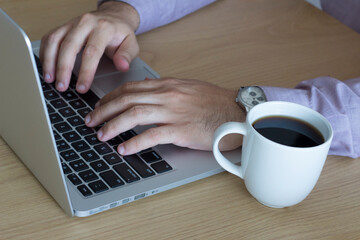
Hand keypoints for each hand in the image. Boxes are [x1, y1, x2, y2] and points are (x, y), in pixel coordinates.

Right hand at [39, 1, 139, 92]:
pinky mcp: (63, 27)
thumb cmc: (121, 33)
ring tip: (50, 80)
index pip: (92, 52)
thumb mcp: (131, 44)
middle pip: (69, 46)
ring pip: (55, 40)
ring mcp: (72, 24)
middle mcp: (86, 23)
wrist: (113, 17)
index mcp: (103, 28)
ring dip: (49, 62)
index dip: (85, 72)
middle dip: (63, 69)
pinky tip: (46, 68)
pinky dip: (45, 54)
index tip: (82, 88)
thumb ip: (126, 56)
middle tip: (62, 87)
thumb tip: (122, 66)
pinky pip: (49, 38)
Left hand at [84, 78, 245, 154]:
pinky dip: (134, 142)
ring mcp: (174, 112)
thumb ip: (166, 90)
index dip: (111, 97)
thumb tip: (146, 95)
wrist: (236, 112)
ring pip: (134, 114)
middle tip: (91, 120)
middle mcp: (168, 95)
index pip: (131, 87)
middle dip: (104, 110)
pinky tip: (123, 149)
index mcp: (168, 85)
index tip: (100, 106)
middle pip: (127, 99)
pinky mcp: (181, 130)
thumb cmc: (214, 103)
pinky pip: (151, 135)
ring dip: (113, 125)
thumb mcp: (188, 89)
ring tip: (101, 134)